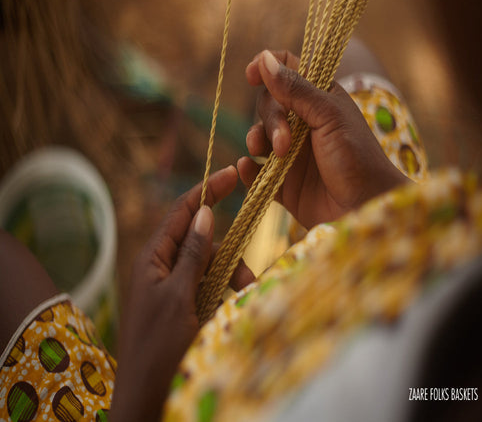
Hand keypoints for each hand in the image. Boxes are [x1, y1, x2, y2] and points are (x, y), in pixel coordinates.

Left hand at [111, 165, 253, 421]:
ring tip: (241, 299)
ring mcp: (173, 285)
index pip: (181, 212)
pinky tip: (233, 305)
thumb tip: (205, 212)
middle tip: (245, 276)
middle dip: (228, 252)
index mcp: (153, 257)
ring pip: (210, 264)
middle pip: (202, 240)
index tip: (231, 173)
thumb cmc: (158, 347)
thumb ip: (192, 253)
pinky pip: (208, 285)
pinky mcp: (183, 303)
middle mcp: (162, 266)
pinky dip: (224, 291)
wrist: (146, 398)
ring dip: (230, 276)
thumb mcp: (179, 296)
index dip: (205, 190)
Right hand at [238, 50, 409, 228]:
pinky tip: (247, 168)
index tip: (251, 75)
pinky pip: (256, 171)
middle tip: (284, 143)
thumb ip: (296, 89)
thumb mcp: (329, 117)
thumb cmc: (357, 158)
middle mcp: (303, 123)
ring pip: (259, 135)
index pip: (289, 71)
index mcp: (319, 100)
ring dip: (257, 140)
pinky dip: (249, 169)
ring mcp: (291, 153)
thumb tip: (265, 58)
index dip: (267, 67)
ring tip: (269, 154)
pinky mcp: (282, 182)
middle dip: (271, 119)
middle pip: (268, 104)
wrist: (366, 209)